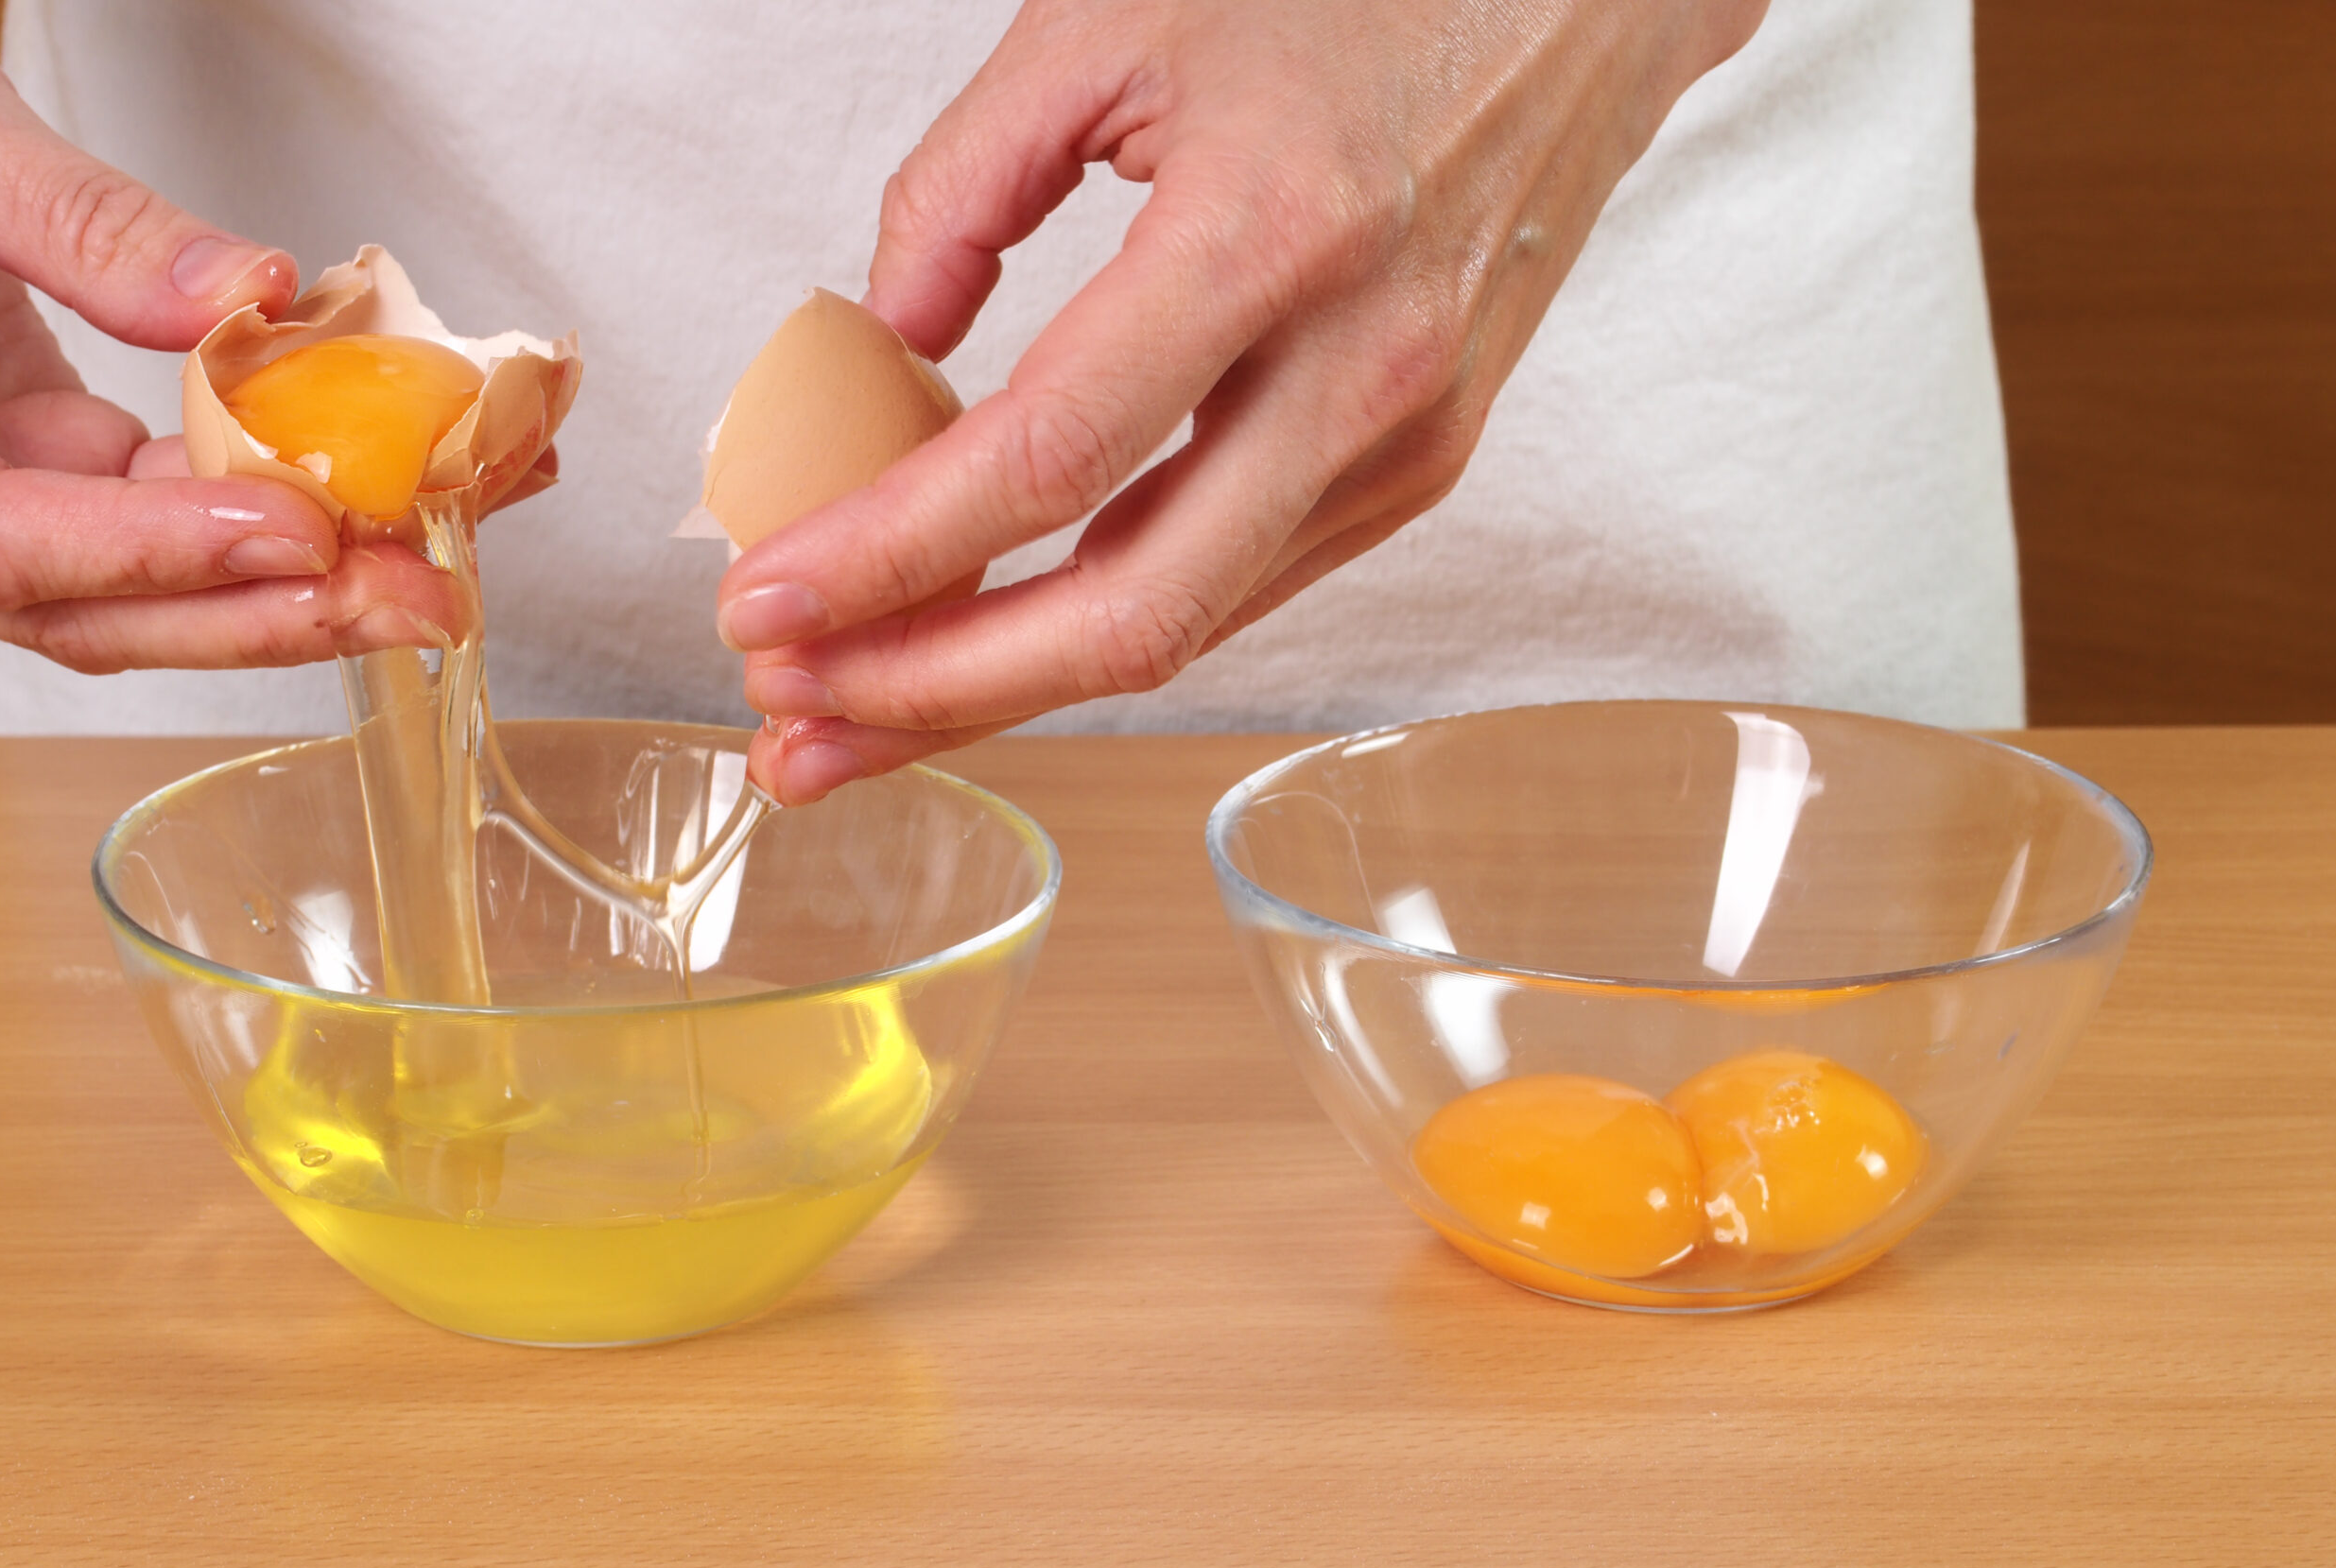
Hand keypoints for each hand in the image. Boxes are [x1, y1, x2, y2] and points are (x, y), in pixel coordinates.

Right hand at [0, 69, 463, 675]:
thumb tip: (248, 293)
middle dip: (279, 611)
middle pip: (114, 608)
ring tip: (450, 558)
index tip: (294, 534)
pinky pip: (203, 506)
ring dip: (321, 578)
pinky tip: (420, 489)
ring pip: (175, 580)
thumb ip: (84, 229)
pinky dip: (307, 503)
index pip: (19, 546)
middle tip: (422, 595)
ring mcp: (32, 496)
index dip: (160, 551)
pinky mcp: (87, 468)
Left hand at [721, 0, 1767, 799]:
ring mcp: (1406, 441)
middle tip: (795, 729)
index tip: (764, 605)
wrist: (1571, 2)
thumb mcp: (1108, 25)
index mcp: (1275, 233)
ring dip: (1007, 692)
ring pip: (1186, 633)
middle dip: (938, 694)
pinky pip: (1238, 587)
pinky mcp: (1417, 470)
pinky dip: (1106, 628)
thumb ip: (963, 184)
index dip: (890, 555)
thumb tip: (882, 346)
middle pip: (1131, 612)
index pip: (1051, 457)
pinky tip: (999, 637)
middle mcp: (1363, 369)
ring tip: (860, 713)